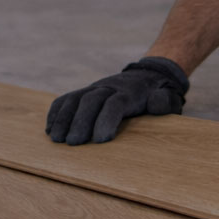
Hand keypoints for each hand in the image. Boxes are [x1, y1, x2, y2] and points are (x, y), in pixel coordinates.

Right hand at [45, 57, 189, 144]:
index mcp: (131, 92)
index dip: (106, 120)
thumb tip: (154, 103)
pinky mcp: (85, 92)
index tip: (100, 140)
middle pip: (91, 100)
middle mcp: (109, 87)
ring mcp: (95, 88)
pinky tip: (50, 128)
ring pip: (75, 98)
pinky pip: (66, 98)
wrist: (148, 74)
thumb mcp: (169, 97)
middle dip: (80, 122)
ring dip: (63, 118)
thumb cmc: (158, 94)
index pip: (115, 103)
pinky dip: (56, 112)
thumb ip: (164, 101)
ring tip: (56, 139)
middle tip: (73, 144)